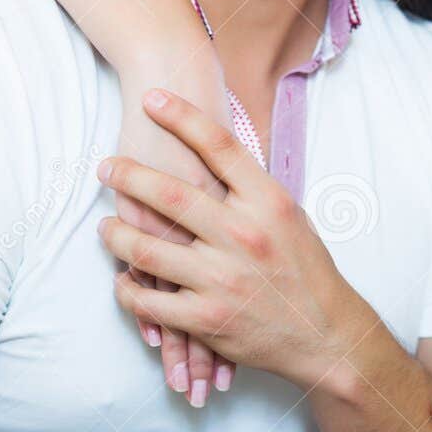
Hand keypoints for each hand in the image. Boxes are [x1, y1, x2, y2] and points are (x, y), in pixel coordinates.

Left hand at [97, 88, 378, 387]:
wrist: (325, 333)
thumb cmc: (305, 270)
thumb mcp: (289, 217)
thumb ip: (251, 190)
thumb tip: (215, 152)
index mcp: (268, 203)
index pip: (219, 147)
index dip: (182, 117)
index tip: (152, 98)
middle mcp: (243, 235)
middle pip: (171, 193)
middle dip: (128, 175)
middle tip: (106, 167)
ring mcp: (222, 279)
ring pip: (146, 249)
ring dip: (115, 234)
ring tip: (106, 225)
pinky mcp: (206, 320)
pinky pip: (148, 302)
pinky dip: (127, 289)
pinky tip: (123, 279)